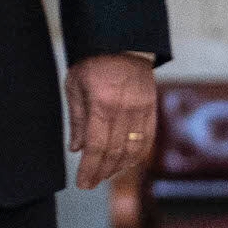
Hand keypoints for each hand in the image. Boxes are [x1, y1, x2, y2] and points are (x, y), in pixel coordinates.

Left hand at [68, 52, 157, 189]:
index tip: (82, 183)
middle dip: (101, 172)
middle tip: (90, 183)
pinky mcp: (152, 110)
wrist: (123, 44)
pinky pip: (147, 140)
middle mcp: (125, 110)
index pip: (96, 146)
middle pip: (115, 152)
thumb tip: (76, 148)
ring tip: (104, 175)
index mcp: (102, 104)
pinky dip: (136, 156)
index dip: (89, 168)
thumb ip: (77, 119)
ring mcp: (142, 111)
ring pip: (133, 150)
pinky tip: (125, 164)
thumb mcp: (74, 85)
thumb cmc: (92, 63)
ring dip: (119, 167)